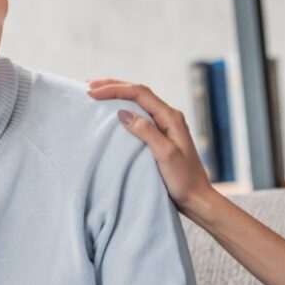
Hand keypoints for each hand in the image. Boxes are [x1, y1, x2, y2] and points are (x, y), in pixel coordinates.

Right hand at [87, 79, 217, 217]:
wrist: (196, 198)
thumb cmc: (184, 179)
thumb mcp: (166, 155)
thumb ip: (146, 132)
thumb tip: (123, 113)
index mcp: (171, 117)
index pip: (140, 93)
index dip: (115, 89)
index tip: (92, 93)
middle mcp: (168, 117)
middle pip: (138, 92)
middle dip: (113, 86)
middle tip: (89, 86)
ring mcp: (164, 126)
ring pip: (137, 102)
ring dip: (117, 95)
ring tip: (96, 93)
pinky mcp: (159, 136)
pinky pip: (138, 116)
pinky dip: (122, 110)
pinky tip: (112, 113)